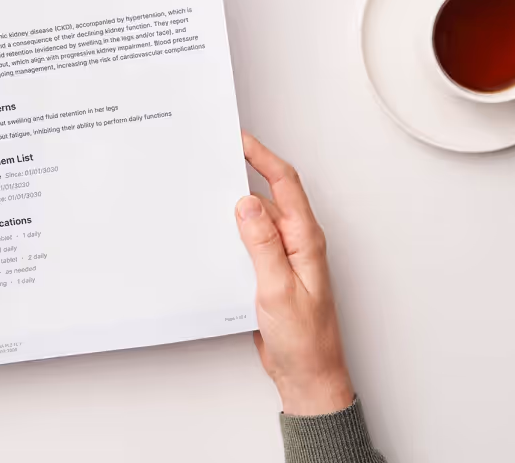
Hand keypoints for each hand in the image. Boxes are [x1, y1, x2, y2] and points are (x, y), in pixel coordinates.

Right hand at [235, 132, 354, 416]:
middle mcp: (297, 243)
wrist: (307, 375)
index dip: (262, 157)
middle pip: (270, 196)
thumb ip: (263, 245)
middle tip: (216, 155)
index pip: (285, 184)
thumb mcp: (279, 289)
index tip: (239, 139)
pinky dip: (232, 234)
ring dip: (234, 206)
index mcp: (306, 240)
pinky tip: (213, 236)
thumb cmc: (305, 340)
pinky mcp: (270, 273)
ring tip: (206, 191)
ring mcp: (284, 258)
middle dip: (244, 173)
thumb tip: (248, 204)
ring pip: (256, 220)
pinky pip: (250, 243)